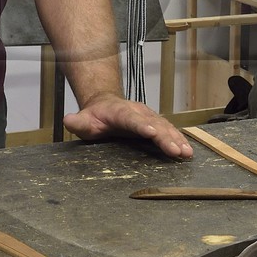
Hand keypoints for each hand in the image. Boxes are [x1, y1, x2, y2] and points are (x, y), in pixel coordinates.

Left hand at [63, 95, 192, 159]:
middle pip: (154, 124)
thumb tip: (69, 120)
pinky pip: (169, 131)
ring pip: (165, 127)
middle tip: (177, 151)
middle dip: (166, 137)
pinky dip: (179, 140)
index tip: (151, 132)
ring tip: (186, 153)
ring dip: (177, 140)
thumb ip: (78, 122)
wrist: (105, 104)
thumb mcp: (83, 120)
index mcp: (121, 113)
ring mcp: (149, 117)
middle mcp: (138, 113)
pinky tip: (187, 151)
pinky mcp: (156, 124)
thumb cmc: (95, 116)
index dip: (142, 125)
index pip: (132, 119)